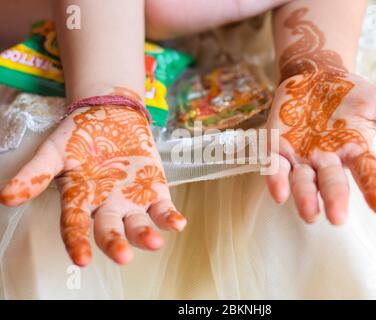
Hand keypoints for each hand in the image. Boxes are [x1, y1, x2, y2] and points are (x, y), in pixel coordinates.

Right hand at [0, 105, 185, 265]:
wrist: (112, 114)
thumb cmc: (80, 135)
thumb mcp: (54, 152)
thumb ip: (35, 173)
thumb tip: (6, 197)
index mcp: (80, 200)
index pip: (74, 227)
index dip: (77, 243)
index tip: (81, 259)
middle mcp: (106, 206)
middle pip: (110, 231)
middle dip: (115, 243)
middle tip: (121, 256)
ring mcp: (132, 201)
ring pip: (138, 225)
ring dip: (146, 235)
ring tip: (154, 242)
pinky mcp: (155, 191)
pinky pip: (163, 209)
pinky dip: (170, 217)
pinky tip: (177, 223)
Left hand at [266, 72, 375, 224]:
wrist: (313, 77)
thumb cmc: (348, 95)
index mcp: (355, 150)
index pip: (368, 172)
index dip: (374, 188)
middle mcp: (328, 160)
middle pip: (333, 182)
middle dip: (335, 198)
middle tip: (337, 218)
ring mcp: (302, 155)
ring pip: (303, 180)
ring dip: (305, 196)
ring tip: (310, 213)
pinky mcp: (278, 146)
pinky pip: (275, 166)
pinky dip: (276, 179)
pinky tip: (278, 193)